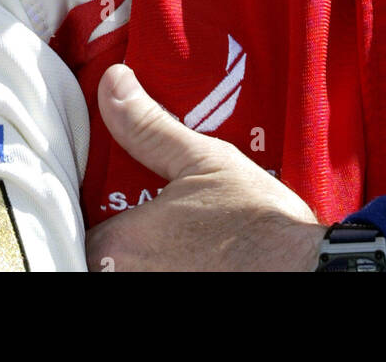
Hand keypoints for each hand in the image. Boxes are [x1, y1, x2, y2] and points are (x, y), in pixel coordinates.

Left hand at [85, 64, 324, 271]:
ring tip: (171, 235)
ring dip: (140, 256)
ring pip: (125, 271)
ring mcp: (152, 294)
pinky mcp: (174, 303)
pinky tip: (187, 255)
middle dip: (118, 236)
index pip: (82, 227)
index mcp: (120, 243)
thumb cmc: (253, 219)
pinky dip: (163, 267)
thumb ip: (147, 126)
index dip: (96, 208)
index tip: (118, 195)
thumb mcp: (201, 159)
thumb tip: (112, 82)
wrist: (303, 270)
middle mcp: (125, 279)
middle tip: (150, 212)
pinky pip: (155, 279)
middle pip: (100, 256)